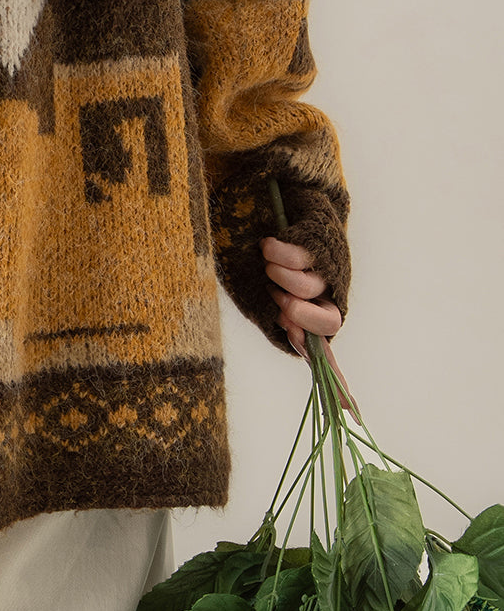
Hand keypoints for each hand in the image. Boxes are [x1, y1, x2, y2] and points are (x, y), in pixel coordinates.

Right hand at [260, 236, 355, 411]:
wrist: (284, 208)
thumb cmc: (272, 264)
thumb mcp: (275, 302)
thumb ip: (290, 328)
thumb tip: (306, 349)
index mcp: (319, 317)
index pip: (331, 357)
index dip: (334, 377)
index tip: (341, 401)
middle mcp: (331, 296)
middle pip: (328, 322)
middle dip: (297, 313)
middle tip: (279, 298)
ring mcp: (329, 270)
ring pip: (305, 287)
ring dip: (278, 276)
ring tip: (269, 262)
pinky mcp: (320, 240)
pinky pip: (297, 255)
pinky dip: (276, 251)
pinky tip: (269, 244)